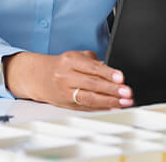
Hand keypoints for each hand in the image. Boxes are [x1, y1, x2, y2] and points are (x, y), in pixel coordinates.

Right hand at [3, 50, 133, 109]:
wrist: (38, 77)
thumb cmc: (62, 65)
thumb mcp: (75, 56)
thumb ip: (94, 61)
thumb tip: (112, 73)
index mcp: (70, 61)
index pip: (92, 67)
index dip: (107, 73)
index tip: (121, 78)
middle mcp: (67, 77)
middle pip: (92, 84)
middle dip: (112, 90)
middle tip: (127, 93)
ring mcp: (66, 92)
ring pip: (90, 98)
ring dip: (109, 101)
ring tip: (124, 102)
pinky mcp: (67, 104)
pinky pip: (86, 107)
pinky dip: (101, 108)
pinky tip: (113, 108)